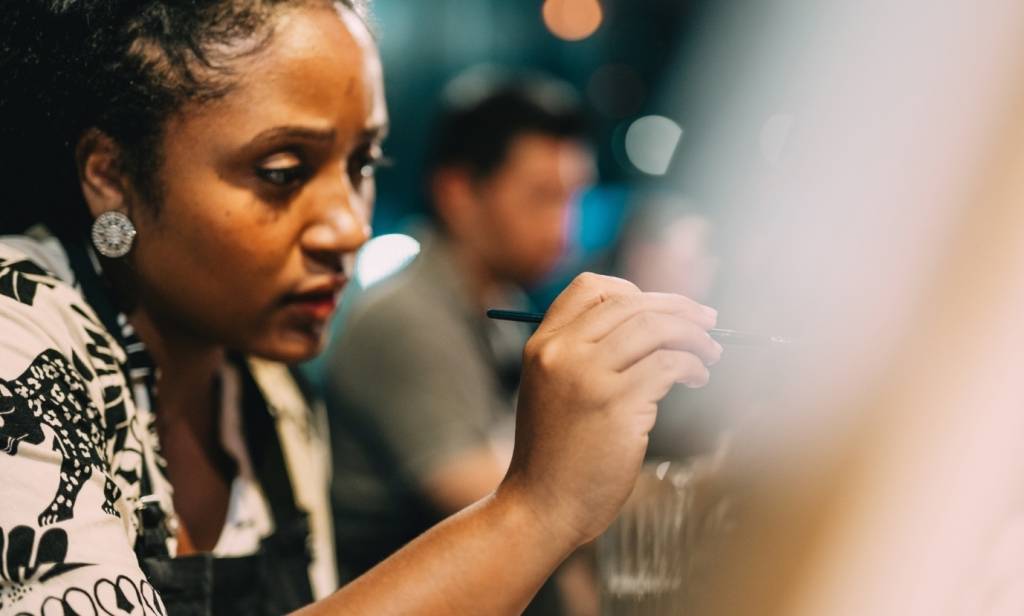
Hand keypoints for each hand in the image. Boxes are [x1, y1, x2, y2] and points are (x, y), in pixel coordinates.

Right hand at [499, 273, 720, 546]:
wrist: (542, 506)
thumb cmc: (555, 454)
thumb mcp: (551, 389)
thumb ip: (583, 355)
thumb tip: (651, 325)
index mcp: (542, 344)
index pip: (590, 287)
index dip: (634, 291)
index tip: (662, 309)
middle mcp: (561, 352)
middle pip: (631, 303)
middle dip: (679, 308)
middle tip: (709, 321)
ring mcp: (587, 377)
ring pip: (655, 327)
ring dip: (694, 335)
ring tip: (710, 352)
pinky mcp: (616, 405)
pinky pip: (668, 365)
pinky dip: (693, 365)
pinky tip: (698, 378)